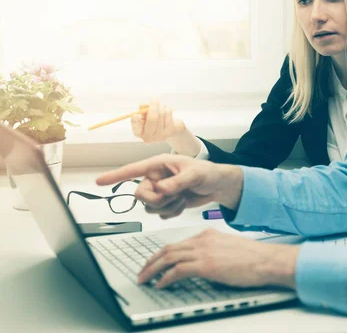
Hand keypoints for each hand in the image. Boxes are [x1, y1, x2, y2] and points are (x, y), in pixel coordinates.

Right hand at [96, 154, 242, 217]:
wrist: (216, 185)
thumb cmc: (207, 173)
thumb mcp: (194, 175)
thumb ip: (177, 182)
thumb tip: (160, 190)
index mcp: (158, 165)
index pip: (133, 170)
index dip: (115, 176)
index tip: (99, 182)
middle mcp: (155, 178)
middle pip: (140, 195)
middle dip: (156, 200)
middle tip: (174, 196)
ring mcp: (159, 191)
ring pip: (150, 207)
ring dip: (168, 206)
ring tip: (183, 197)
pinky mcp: (165, 203)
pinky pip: (160, 214)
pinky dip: (173, 212)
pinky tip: (183, 203)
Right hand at [132, 100, 202, 156]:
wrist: (171, 130)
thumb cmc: (155, 121)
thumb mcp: (146, 115)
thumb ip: (142, 110)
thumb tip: (144, 105)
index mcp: (139, 133)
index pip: (136, 129)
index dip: (135, 122)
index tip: (136, 115)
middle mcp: (149, 137)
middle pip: (152, 119)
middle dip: (153, 107)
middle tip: (155, 100)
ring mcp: (160, 136)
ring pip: (161, 114)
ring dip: (161, 107)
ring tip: (162, 108)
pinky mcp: (170, 132)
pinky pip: (168, 114)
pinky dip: (168, 109)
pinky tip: (167, 111)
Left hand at [138, 229, 299, 288]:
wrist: (266, 260)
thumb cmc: (253, 257)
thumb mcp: (228, 248)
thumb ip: (212, 251)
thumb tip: (202, 264)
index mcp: (208, 234)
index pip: (178, 243)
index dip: (161, 253)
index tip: (154, 262)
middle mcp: (202, 240)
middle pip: (168, 249)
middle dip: (151, 261)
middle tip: (142, 272)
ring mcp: (203, 251)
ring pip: (169, 258)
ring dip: (153, 270)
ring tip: (145, 279)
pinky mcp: (206, 265)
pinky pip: (178, 270)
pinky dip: (166, 278)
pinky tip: (161, 284)